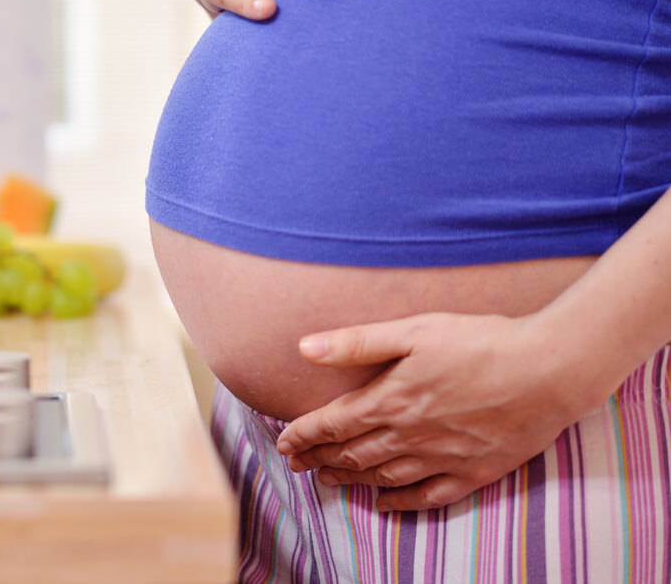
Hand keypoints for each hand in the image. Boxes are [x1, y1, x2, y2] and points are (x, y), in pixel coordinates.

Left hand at [274, 312, 588, 510]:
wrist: (550, 369)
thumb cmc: (481, 341)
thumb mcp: (413, 330)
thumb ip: (356, 342)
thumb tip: (303, 348)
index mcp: (390, 400)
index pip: (331, 425)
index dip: (303, 435)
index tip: (283, 442)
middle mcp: (410, 436)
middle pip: (352, 454)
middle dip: (319, 459)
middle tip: (296, 464)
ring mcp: (441, 458)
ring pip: (383, 477)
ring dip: (351, 480)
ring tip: (329, 480)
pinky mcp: (474, 471)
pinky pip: (428, 496)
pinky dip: (402, 503)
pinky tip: (386, 504)